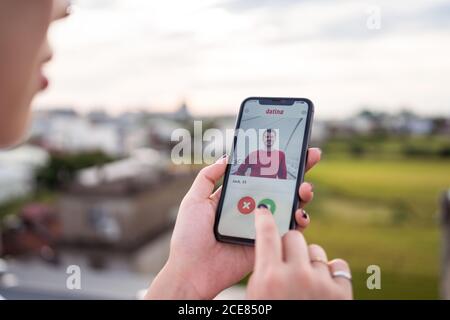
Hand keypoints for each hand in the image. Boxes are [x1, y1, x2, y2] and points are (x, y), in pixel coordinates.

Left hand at [145, 148, 320, 299]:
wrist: (193, 270)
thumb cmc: (189, 236)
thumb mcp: (193, 200)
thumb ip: (207, 177)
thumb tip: (226, 157)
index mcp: (235, 197)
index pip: (259, 175)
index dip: (274, 161)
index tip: (288, 147)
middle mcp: (251, 208)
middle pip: (279, 186)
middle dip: (297, 171)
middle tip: (310, 156)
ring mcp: (261, 225)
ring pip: (288, 205)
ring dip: (302, 193)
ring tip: (304, 188)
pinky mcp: (267, 242)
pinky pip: (289, 230)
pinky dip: (299, 220)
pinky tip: (299, 213)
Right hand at [246, 207, 352, 299]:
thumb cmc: (272, 319)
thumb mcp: (257, 298)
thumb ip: (263, 271)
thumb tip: (270, 247)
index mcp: (269, 278)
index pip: (266, 233)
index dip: (264, 218)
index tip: (264, 210)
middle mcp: (296, 276)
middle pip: (293, 236)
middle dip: (288, 245)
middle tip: (286, 259)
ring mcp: (321, 284)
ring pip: (317, 251)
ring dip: (310, 262)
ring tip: (305, 283)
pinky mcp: (342, 293)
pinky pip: (339, 266)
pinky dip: (332, 273)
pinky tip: (324, 285)